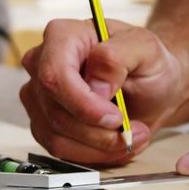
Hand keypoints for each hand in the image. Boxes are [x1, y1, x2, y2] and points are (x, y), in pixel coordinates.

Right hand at [20, 19, 184, 164]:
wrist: (150, 88)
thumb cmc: (146, 63)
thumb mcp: (147, 49)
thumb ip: (119, 56)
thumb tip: (95, 82)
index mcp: (63, 36)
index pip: (54, 75)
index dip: (83, 104)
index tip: (115, 117)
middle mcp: (42, 63)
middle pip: (56, 111)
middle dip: (99, 131)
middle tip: (132, 130)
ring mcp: (38, 95)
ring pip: (57, 136)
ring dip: (99, 145)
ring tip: (129, 136)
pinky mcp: (43, 121)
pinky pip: (60, 149)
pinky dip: (92, 153)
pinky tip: (114, 142)